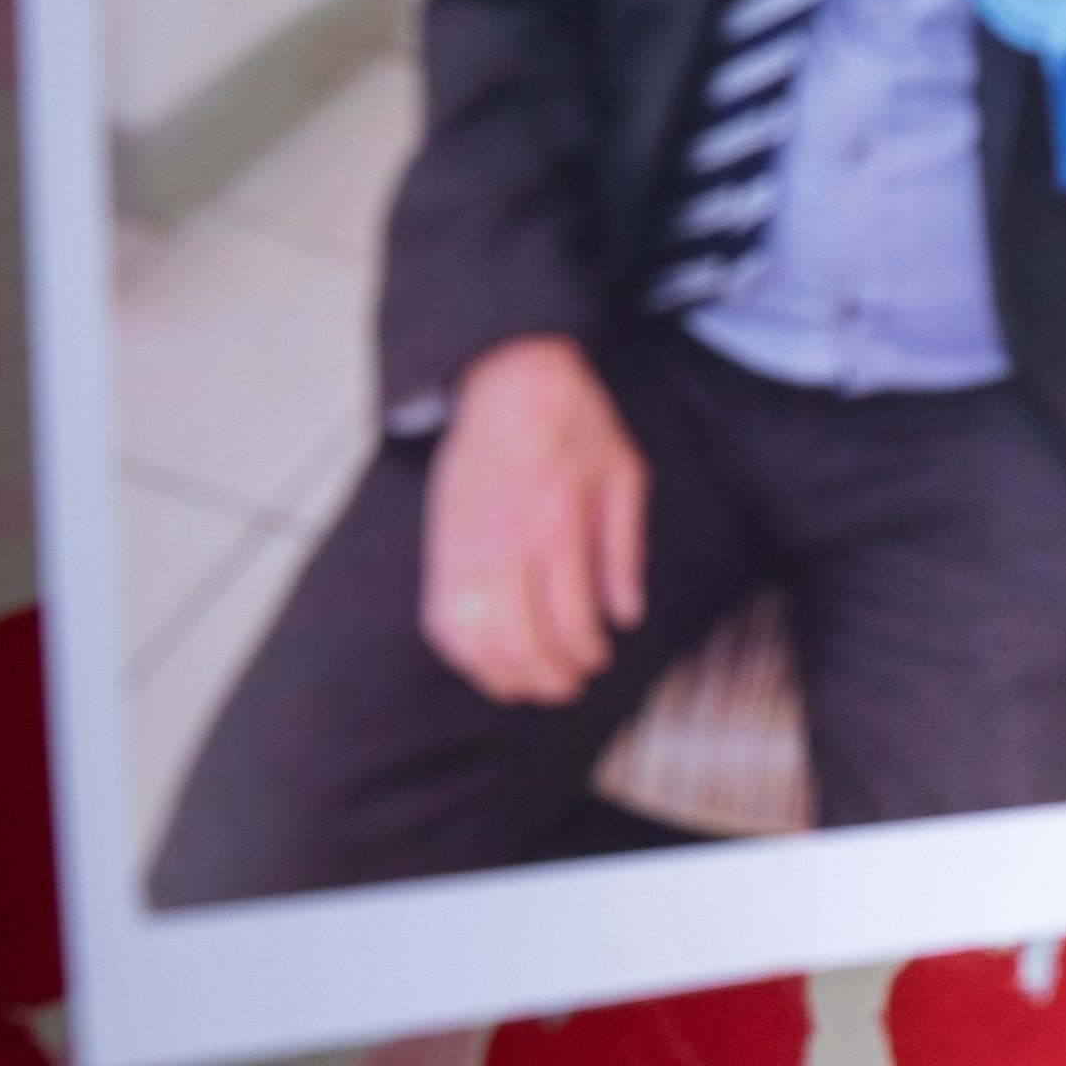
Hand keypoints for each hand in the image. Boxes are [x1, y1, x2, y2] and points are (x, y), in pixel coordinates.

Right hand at [422, 335, 644, 705]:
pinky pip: (440, 616)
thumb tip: (625, 616)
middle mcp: (505, 546)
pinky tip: (485, 660)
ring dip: (502, 675)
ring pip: (474, 639)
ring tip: (529, 684)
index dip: (584, 654)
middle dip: (547, 677)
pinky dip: (461, 650)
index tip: (598, 661)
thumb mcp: (625, 477)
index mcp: (557, 528)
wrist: (509, 379)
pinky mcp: (439, 545)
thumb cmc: (574, 424)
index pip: (570, 620)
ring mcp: (465, 549)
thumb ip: (624, 551)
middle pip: (520, 642)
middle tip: (566, 686)